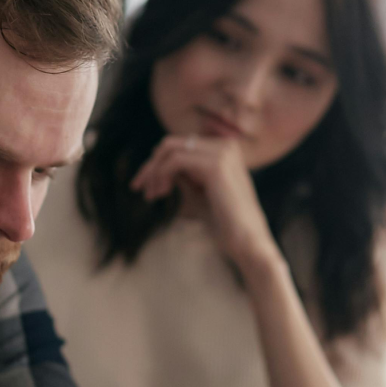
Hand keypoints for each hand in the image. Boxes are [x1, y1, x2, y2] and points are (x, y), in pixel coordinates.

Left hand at [130, 135, 281, 273]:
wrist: (247, 242)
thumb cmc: (224, 224)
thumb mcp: (198, 195)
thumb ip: (183, 178)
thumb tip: (158, 168)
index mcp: (224, 150)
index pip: (180, 146)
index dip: (158, 164)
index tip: (146, 187)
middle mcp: (225, 145)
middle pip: (172, 144)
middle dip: (151, 166)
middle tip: (138, 188)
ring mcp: (222, 153)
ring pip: (170, 149)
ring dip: (154, 172)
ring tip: (150, 195)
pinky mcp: (216, 165)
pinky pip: (175, 161)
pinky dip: (161, 175)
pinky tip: (159, 193)